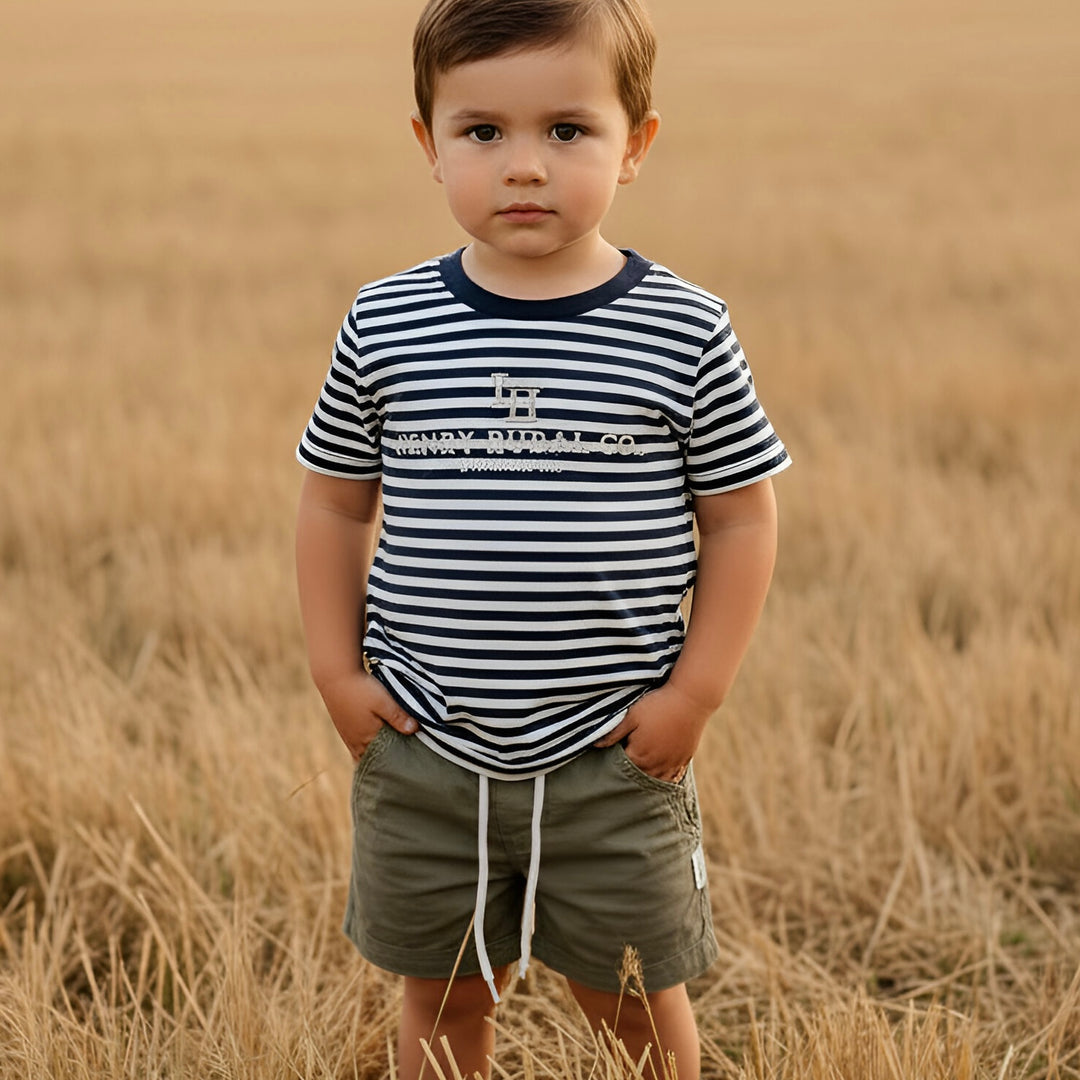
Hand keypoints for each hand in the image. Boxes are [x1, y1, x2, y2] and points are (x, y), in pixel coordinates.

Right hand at [317, 670, 417, 761]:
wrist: (334, 675)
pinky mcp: (343, 726)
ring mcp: (347, 735)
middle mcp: (354, 742)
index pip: (382, 760)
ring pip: (362, 752)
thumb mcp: (383, 702)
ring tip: (389, 750)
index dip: (393, 762)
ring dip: (374, 752)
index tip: (407, 761)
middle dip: (384, 761)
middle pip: (371, 759)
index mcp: (366, 739)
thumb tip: (414, 730)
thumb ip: (398, 717)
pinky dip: (365, 744)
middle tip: (401, 760)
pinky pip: (355, 744)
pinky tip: (373, 738)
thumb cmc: (360, 689)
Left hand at [593, 681, 713, 781]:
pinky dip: (666, 778)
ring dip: (648, 778)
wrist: (691, 698)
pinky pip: (674, 777)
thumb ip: (614, 733)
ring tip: (641, 772)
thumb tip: (596, 745)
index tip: (614, 753)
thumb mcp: (631, 716)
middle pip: (639, 777)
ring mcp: (673, 764)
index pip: (622, 768)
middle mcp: (657, 765)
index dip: (615, 762)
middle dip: (631, 773)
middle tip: (625, 763)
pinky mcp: (685, 759)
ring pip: (657, 780)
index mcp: (640, 755)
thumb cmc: (658, 705)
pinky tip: (661, 775)